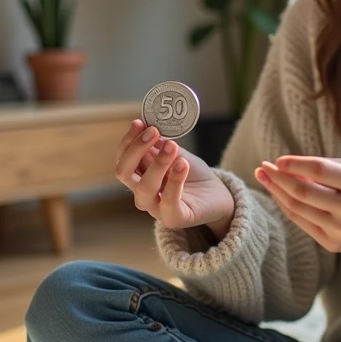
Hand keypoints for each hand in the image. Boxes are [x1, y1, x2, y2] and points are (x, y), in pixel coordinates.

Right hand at [114, 119, 233, 233]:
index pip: (123, 158)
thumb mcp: (176, 154)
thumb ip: (162, 145)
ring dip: (157, 163)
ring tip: (172, 146)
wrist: (217, 194)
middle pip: (124, 173)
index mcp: (139, 175)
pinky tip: (182, 164)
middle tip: (153, 132)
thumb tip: (148, 127)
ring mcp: (156, 208)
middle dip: (136, 149)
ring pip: (144, 188)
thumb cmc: (192, 173)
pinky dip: (175, 181)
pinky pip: (169, 201)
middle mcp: (142, 192)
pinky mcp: (174, 218)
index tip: (139, 123)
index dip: (128, 141)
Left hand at [253, 155, 340, 266]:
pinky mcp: (335, 244)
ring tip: (264, 177)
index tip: (277, 159)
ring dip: (277, 192)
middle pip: (304, 193)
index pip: (320, 171)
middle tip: (262, 167)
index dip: (295, 164)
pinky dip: (288, 207)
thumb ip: (326, 166)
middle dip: (278, 178)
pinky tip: (279, 195)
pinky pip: (303, 223)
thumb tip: (286, 166)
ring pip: (299, 209)